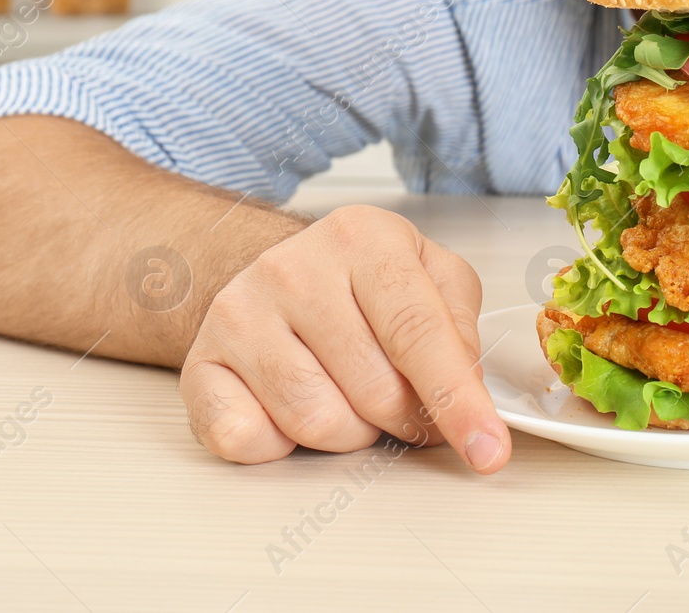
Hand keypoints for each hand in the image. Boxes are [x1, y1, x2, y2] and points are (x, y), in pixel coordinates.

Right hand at [180, 205, 509, 473]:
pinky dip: (282, 444)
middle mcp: (293, 269)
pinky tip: (292, 407)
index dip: (457, 401)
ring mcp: (239, 314)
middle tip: (400, 402)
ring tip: (348, 395)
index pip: (419, 334)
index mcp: (364, 239)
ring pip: (317, 422)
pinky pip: (248, 439)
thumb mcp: (433, 277)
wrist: (278, 273)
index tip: (487, 450)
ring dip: (350, 431)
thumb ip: (460, 327)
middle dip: (403, 418)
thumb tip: (467, 389)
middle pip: (374, 390)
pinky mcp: (201, 363)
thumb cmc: (364, 282)